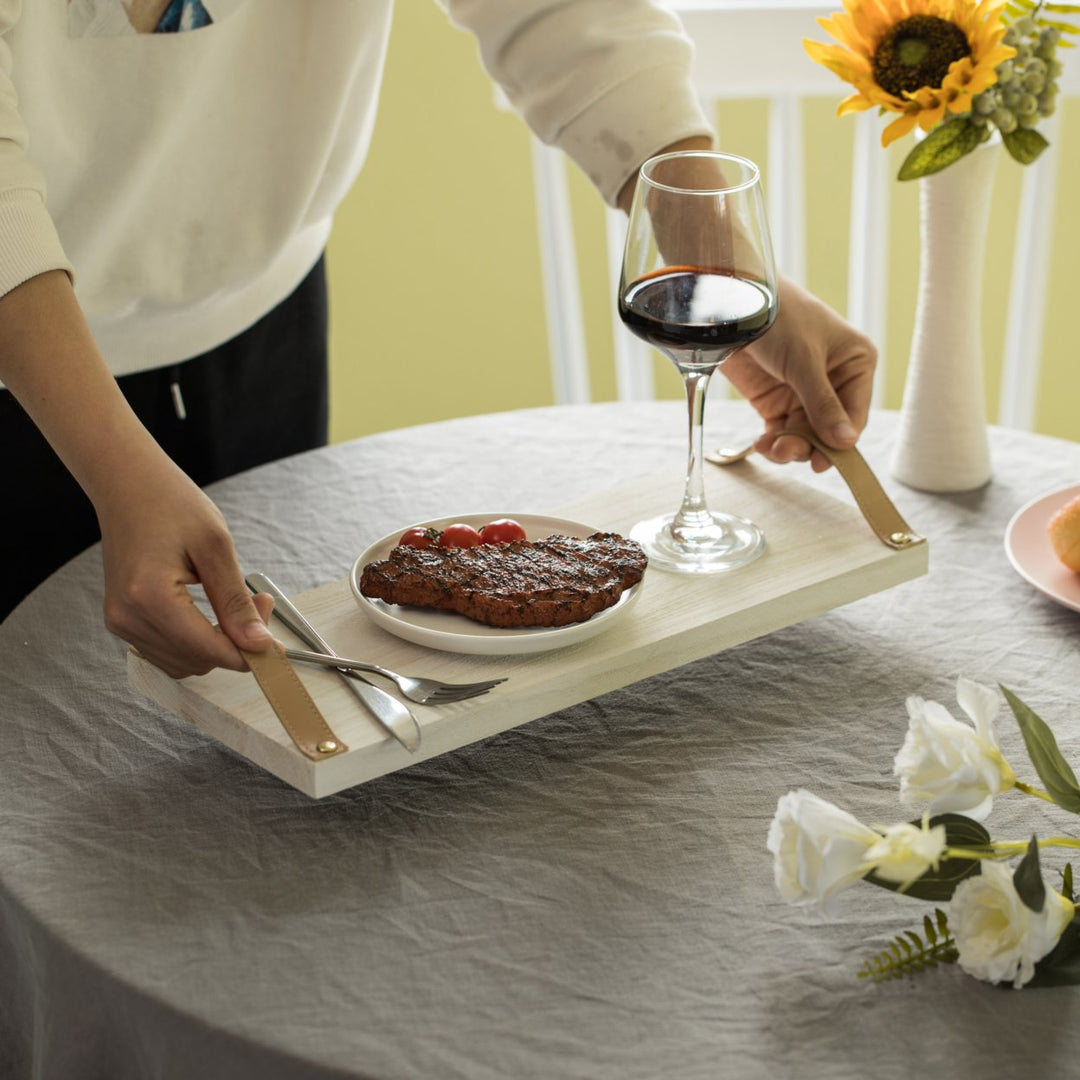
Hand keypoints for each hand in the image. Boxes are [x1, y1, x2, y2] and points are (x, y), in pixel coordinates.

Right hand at [97, 459, 275, 677]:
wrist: (128, 485)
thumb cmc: (170, 503)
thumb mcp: (216, 546)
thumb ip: (235, 601)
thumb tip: (258, 644)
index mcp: (150, 597)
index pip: (208, 651)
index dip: (248, 654)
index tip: (276, 644)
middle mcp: (127, 617)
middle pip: (198, 661)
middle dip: (236, 643)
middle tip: (259, 603)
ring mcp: (120, 621)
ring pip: (183, 663)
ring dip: (217, 645)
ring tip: (236, 602)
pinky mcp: (122, 620)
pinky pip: (167, 651)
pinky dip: (196, 642)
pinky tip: (211, 614)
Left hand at [722, 276, 876, 472]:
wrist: (732, 305)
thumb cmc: (779, 318)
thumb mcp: (804, 360)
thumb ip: (822, 403)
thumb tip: (846, 442)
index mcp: (855, 364)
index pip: (855, 414)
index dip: (840, 440)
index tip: (824, 461)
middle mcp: (833, 382)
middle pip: (829, 430)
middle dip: (809, 446)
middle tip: (788, 453)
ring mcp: (804, 393)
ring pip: (804, 436)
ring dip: (789, 447)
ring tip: (771, 448)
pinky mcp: (776, 401)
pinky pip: (781, 432)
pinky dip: (773, 443)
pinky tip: (763, 445)